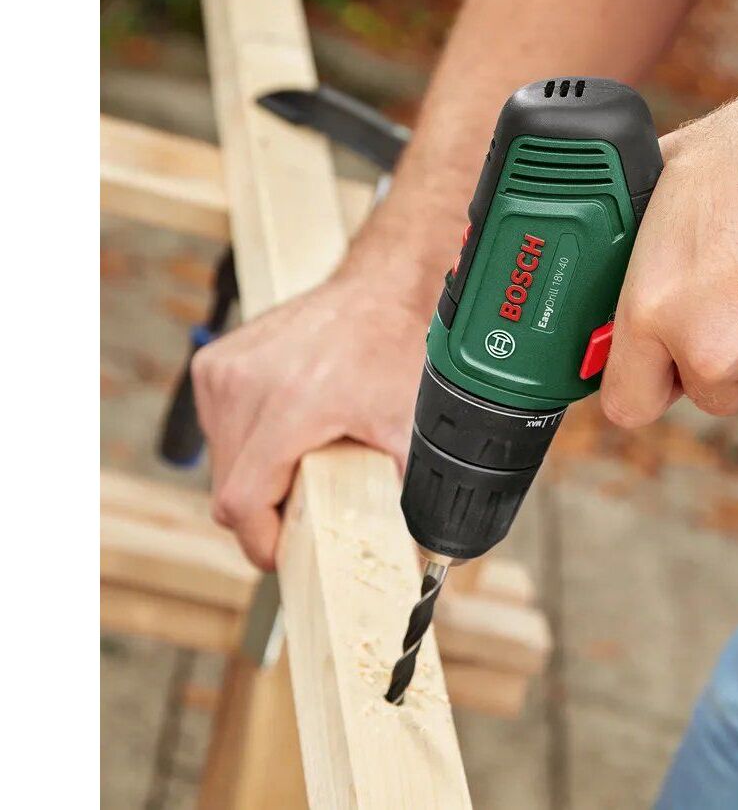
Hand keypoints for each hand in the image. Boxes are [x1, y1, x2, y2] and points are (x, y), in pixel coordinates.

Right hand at [191, 228, 437, 569]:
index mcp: (291, 404)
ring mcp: (222, 371)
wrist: (381, 289)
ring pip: (221, 461)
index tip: (285, 553)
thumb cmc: (396, 350)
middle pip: (230, 488)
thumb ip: (407, 497)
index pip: (242, 503)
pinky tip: (287, 427)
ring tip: (305, 456)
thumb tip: (416, 556)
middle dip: (268, 510)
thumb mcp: (407, 429)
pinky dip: (248, 442)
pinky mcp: (213, 363)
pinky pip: (218, 429)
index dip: (263, 541)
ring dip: (257, 474)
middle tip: (311, 503)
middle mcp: (245, 384)